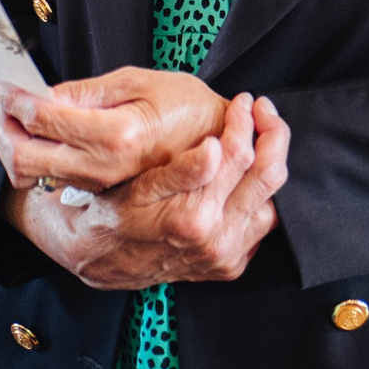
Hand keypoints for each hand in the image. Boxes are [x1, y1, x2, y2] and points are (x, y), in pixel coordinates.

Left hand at [0, 68, 228, 192]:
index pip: (41, 118)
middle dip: (3, 128)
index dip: (13, 98)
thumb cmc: (186, 105)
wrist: (217, 141)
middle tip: (5, 103)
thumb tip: (42, 93)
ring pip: (30, 173)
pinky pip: (49, 177)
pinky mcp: (98, 189)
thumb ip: (87, 91)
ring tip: (19, 115)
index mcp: (115, 135)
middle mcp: (102, 167)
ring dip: (13, 143)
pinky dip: (32, 154)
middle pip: (23, 158)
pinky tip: (41, 132)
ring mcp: (98, 183)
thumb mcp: (139, 81)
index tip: (1, 83)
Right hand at [11, 95, 290, 290]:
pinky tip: (248, 177)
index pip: (240, 156)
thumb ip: (181, 170)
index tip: (242, 102)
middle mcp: (216, 241)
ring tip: (261, 138)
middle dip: (272, 135)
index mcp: (194, 218)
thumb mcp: (138, 185)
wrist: (96, 256)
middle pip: (268, 176)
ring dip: (270, 166)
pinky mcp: (228, 266)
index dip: (244, 120)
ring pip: (272, 203)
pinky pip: (260, 227)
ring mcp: (225, 256)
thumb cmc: (111, 212)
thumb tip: (214, 148)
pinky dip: (260, 198)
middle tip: (262, 110)